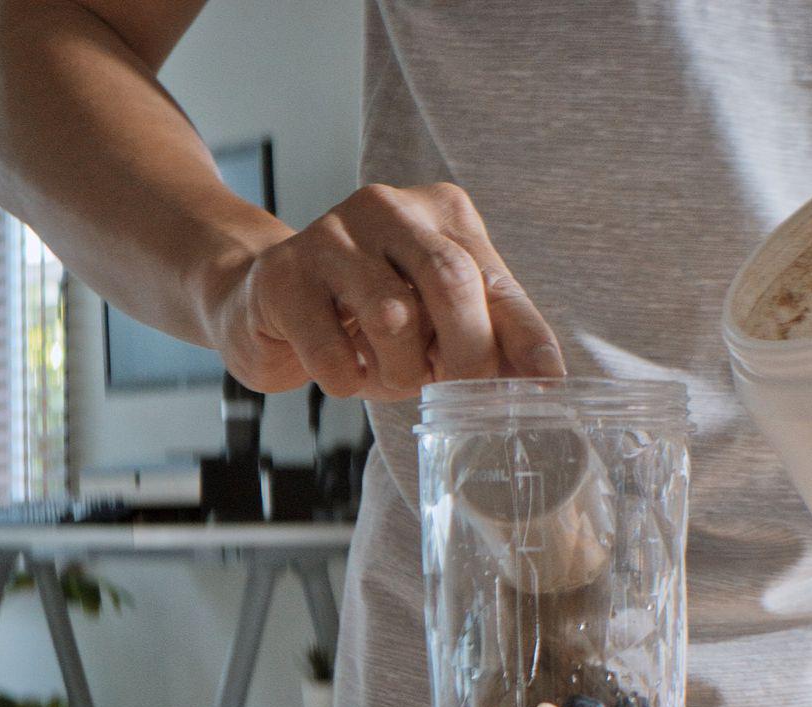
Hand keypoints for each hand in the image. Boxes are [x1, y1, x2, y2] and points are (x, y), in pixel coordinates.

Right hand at [208, 182, 565, 401]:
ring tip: (387, 373)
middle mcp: (389, 208)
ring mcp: (331, 234)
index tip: (550, 382)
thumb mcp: (437, 321)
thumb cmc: (364, 315)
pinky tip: (341, 369)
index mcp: (441, 213)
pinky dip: (346, 381)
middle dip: (464, 354)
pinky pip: (332, 353)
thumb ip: (489, 335)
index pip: (496, 278)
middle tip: (459, 393)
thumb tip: (547, 379)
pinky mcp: (283, 275)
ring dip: (399, 371)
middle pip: (450, 282)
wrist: (261, 300)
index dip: (526, 335)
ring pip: (392, 317)